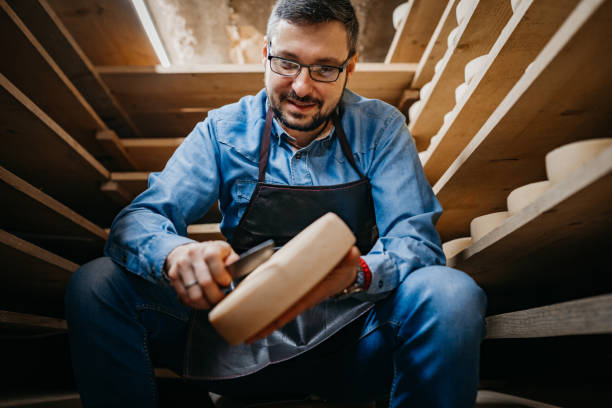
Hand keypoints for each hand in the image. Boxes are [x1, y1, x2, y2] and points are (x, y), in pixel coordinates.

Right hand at [164, 241, 238, 308]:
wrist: (186, 251)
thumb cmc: (211, 254)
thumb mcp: (226, 252)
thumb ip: (233, 260)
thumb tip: (233, 266)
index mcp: (209, 247)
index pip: (213, 259)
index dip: (222, 276)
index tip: (227, 284)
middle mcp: (193, 254)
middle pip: (205, 282)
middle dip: (216, 296)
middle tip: (221, 300)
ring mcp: (181, 265)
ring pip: (194, 294)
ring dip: (205, 303)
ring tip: (212, 302)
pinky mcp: (173, 275)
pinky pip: (185, 297)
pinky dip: (195, 304)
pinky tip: (202, 301)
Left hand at [246, 245, 360, 342]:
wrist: (347, 270)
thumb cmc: (346, 267)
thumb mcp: (350, 261)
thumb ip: (351, 257)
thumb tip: (352, 253)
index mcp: (313, 292)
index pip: (294, 308)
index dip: (279, 318)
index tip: (266, 328)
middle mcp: (303, 295)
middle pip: (281, 313)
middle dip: (265, 326)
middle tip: (248, 335)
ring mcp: (297, 293)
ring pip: (277, 309)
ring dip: (262, 319)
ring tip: (244, 327)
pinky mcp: (293, 286)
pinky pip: (278, 298)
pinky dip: (265, 303)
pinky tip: (252, 305)